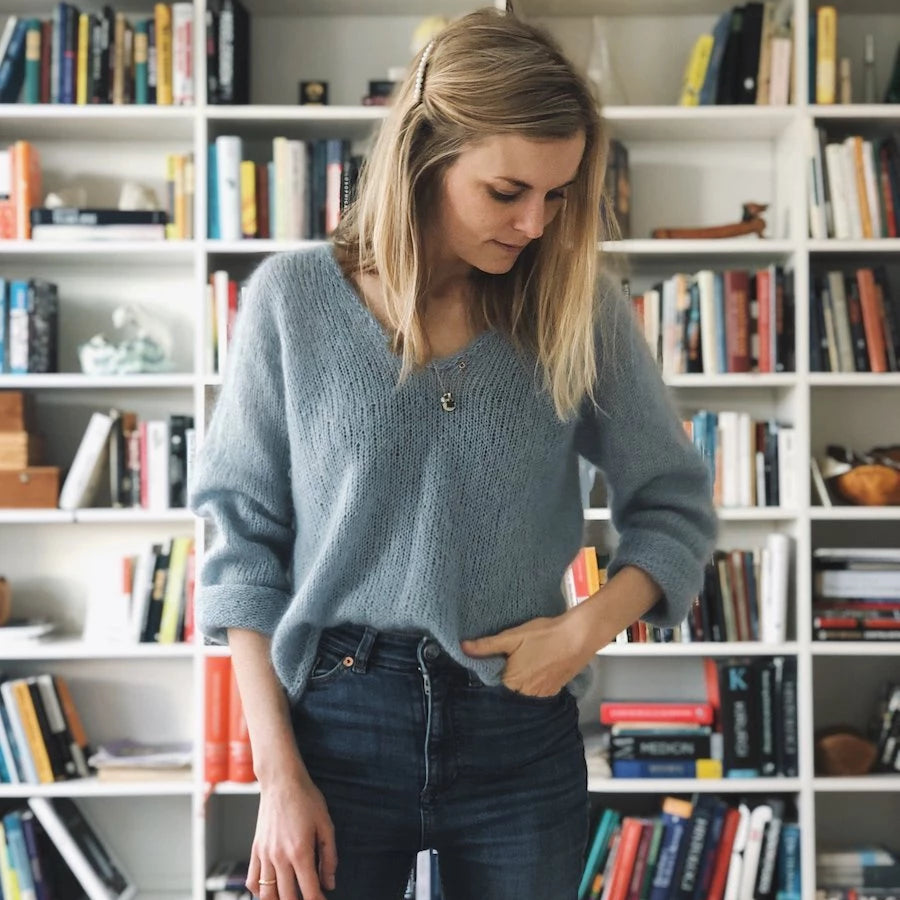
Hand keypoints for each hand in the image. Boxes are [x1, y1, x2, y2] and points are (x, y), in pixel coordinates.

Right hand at [246, 770, 337, 899]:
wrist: (281, 780)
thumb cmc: (306, 798)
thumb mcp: (326, 824)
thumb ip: (329, 857)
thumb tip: (330, 883)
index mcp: (300, 851)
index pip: (309, 891)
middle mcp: (279, 857)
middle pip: (287, 897)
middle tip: (309, 898)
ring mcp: (264, 854)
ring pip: (266, 895)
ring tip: (290, 898)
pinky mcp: (255, 849)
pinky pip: (252, 881)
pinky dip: (260, 892)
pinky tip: (271, 890)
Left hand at [459, 610, 597, 697]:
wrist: (579, 636)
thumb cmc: (544, 635)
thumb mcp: (512, 637)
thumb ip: (487, 646)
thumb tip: (463, 648)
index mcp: (512, 683)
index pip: (493, 685)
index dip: (491, 673)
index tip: (491, 663)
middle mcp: (527, 694)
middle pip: (509, 689)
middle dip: (506, 677)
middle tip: (508, 659)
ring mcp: (543, 694)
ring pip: (524, 691)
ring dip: (521, 680)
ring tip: (524, 662)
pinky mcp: (555, 690)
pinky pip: (538, 691)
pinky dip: (534, 681)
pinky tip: (536, 666)